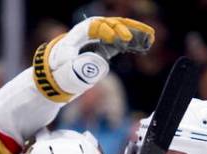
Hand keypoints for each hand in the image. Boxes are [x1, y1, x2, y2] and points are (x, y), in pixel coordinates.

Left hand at [33, 17, 153, 101]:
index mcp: (78, 35)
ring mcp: (99, 39)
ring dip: (134, 32)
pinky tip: (147, 43)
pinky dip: (133, 42)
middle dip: (124, 28)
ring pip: (119, 31)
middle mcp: (90, 33)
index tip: (119, 40)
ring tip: (150, 36)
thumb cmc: (58, 72)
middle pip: (110, 24)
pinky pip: (121, 41)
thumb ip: (79, 68)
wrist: (56, 75)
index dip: (108, 30)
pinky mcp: (105, 47)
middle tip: (136, 37)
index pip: (94, 26)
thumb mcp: (65, 71)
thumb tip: (102, 63)